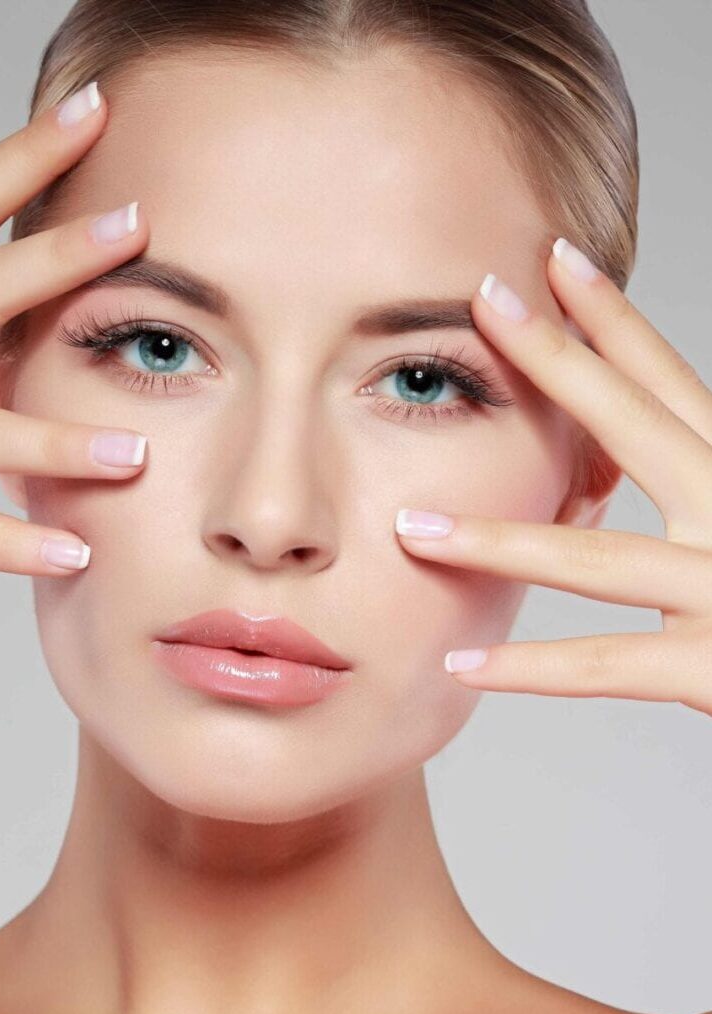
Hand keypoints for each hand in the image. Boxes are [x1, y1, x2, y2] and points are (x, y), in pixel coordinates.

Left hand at [392, 238, 711, 717]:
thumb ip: (700, 478)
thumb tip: (661, 441)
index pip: (670, 384)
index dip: (613, 321)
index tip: (554, 262)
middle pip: (638, 426)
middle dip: (558, 363)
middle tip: (485, 303)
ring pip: (597, 560)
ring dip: (496, 543)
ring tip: (410, 531)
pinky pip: (610, 665)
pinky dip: (530, 670)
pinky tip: (458, 664)